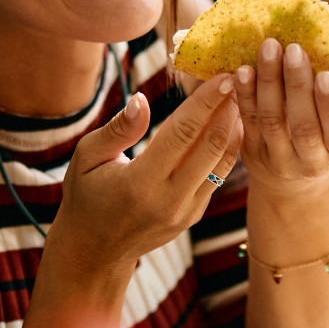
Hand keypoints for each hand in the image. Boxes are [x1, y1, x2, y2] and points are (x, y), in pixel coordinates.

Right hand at [50, 75, 242, 280]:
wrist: (96, 251)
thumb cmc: (86, 196)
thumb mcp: (87, 158)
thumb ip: (118, 129)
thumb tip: (141, 99)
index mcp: (140, 182)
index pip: (182, 134)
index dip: (205, 103)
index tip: (223, 77)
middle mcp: (169, 199)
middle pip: (210, 147)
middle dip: (228, 110)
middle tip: (241, 80)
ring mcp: (186, 211)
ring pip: (222, 163)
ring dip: (235, 128)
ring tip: (242, 97)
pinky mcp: (195, 216)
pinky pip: (217, 177)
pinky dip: (227, 148)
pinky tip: (231, 125)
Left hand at [233, 38, 328, 197]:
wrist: (295, 175)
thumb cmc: (328, 132)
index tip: (325, 74)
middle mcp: (312, 162)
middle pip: (303, 127)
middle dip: (298, 85)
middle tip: (294, 50)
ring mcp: (279, 160)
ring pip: (272, 121)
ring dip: (270, 81)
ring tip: (269, 48)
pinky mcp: (253, 152)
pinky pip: (249, 120)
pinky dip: (245, 93)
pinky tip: (244, 70)